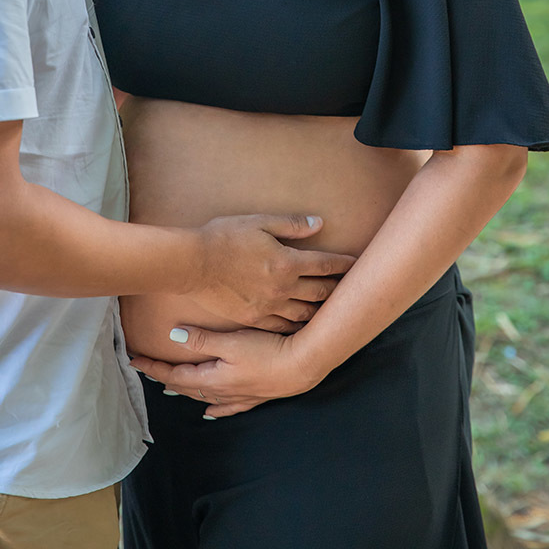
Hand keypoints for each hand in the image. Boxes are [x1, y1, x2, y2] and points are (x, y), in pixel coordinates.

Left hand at [132, 324, 321, 417]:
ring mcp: (239, 396)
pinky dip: (214, 407)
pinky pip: (226, 406)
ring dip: (185, 390)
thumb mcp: (231, 341)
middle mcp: (222, 392)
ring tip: (169, 387)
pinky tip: (211, 412)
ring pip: (203, 396)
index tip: (134, 360)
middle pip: (186, 387)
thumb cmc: (267, 351)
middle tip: (146, 369)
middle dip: (164, 377)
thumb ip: (202, 340)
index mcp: (212, 378)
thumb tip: (173, 336)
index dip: (154, 367)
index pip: (175, 374)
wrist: (303, 365)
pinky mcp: (255, 396)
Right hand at [194, 214, 354, 332]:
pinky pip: (282, 326)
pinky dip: (296, 326)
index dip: (343, 264)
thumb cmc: (224, 237)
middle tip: (348, 288)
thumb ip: (292, 224)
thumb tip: (318, 223)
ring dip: (319, 310)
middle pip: (319, 292)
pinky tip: (301, 324)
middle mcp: (283, 288)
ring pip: (304, 314)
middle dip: (336, 289)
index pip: (324, 264)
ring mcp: (269, 307)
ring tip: (329, 308)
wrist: (193, 263)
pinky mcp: (254, 319)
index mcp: (287, 262)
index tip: (355, 264)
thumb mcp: (260, 222)